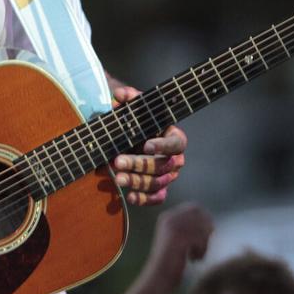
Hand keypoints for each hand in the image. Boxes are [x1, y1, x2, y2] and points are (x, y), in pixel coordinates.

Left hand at [110, 84, 187, 206]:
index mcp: (173, 136)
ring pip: (158, 182)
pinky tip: (130, 196)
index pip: (176, 143)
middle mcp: (174, 158)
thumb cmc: (136, 121)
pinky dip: (144, 199)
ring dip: (137, 181)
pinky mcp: (159, 188)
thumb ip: (130, 98)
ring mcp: (168, 175)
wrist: (129, 136)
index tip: (146, 145)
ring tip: (117, 178)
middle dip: (139, 164)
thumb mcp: (133, 108)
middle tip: (118, 161)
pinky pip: (157, 197)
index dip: (163, 145)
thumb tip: (120, 94)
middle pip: (163, 166)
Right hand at [145, 202, 213, 289]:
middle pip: (201, 216)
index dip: (205, 220)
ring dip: (204, 243)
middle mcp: (168, 218)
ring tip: (197, 256)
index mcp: (167, 217)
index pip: (195, 208)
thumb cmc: (171, 263)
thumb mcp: (178, 241)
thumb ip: (190, 229)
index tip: (207, 236)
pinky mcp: (177, 238)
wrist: (158, 279)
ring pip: (202, 228)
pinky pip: (200, 238)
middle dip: (206, 231)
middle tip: (202, 246)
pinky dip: (201, 250)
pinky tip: (193, 259)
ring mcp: (172, 227)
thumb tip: (211, 222)